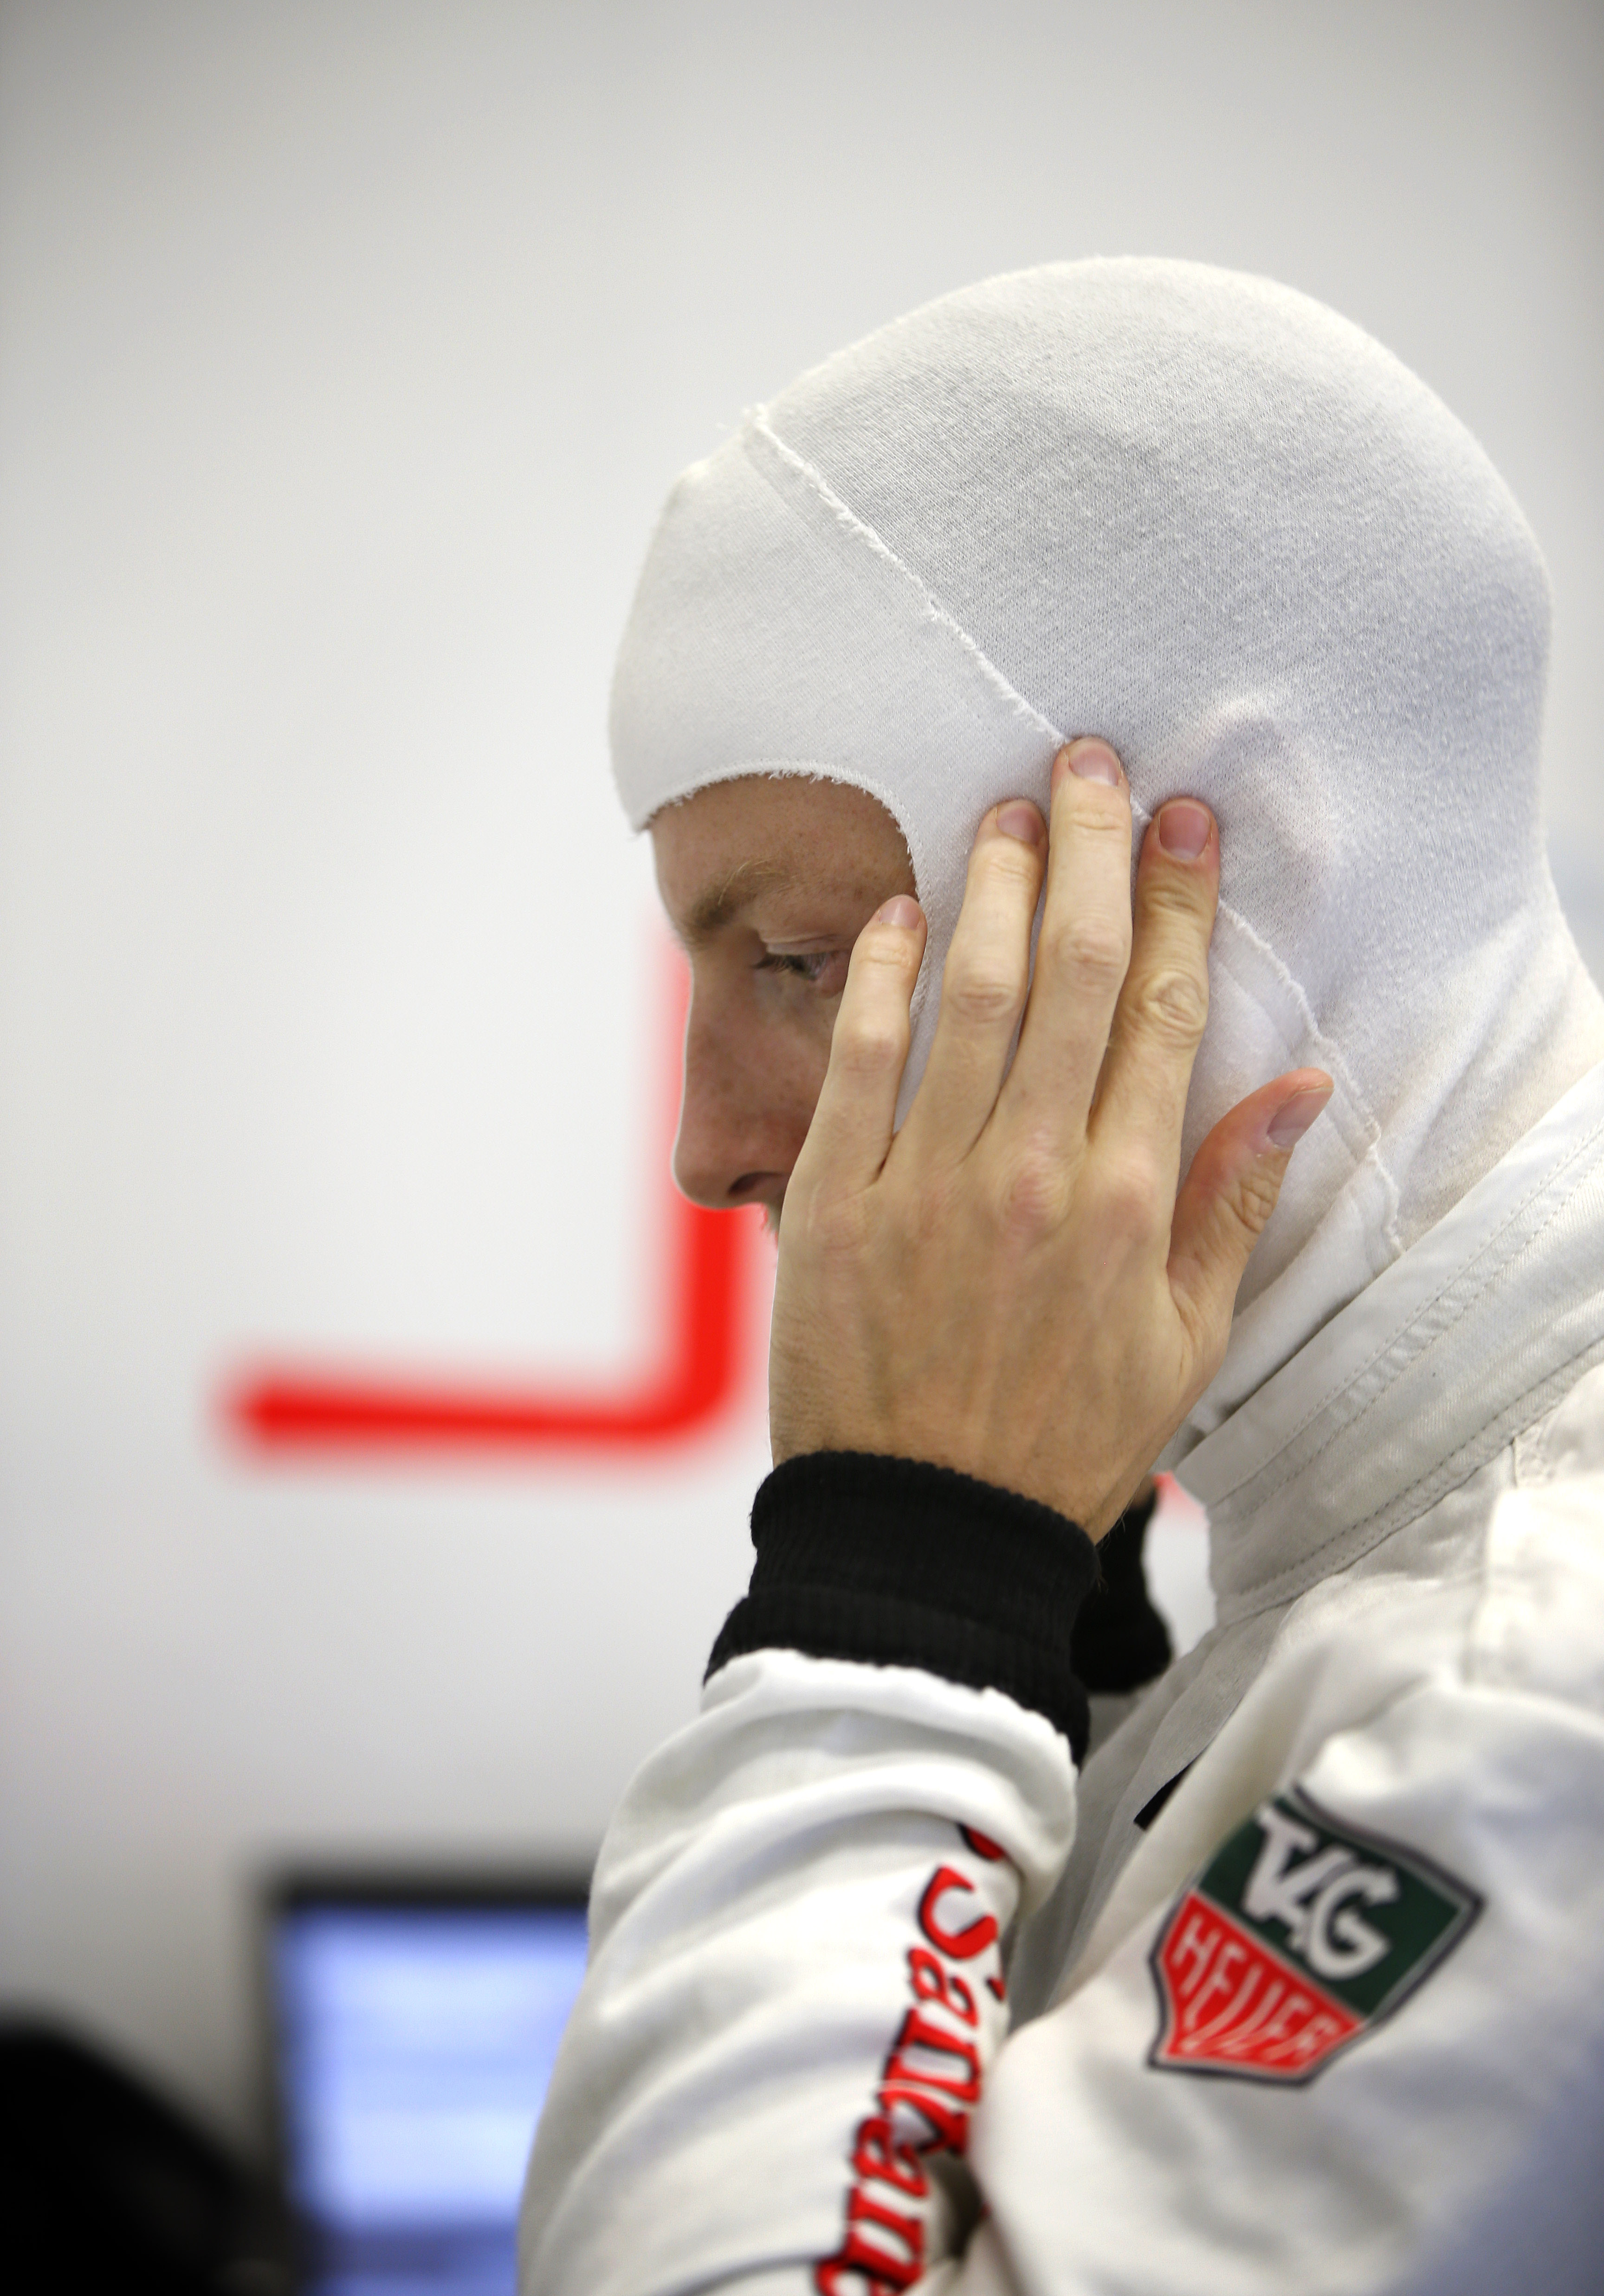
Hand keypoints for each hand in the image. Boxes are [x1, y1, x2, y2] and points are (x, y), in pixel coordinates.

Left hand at [768, 741, 1331, 1541]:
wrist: (928, 1531)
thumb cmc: (1063, 1438)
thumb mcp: (1186, 1341)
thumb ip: (1235, 1204)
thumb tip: (1301, 1090)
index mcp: (1130, 1205)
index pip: (1166, 1013)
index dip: (1180, 903)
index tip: (1183, 821)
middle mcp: (1035, 1175)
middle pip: (1077, 973)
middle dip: (1090, 852)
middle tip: (1088, 764)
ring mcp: (927, 1185)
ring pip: (971, 993)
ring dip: (994, 885)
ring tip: (1007, 809)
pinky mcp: (831, 1203)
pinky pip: (856, 1061)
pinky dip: (877, 975)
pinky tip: (896, 911)